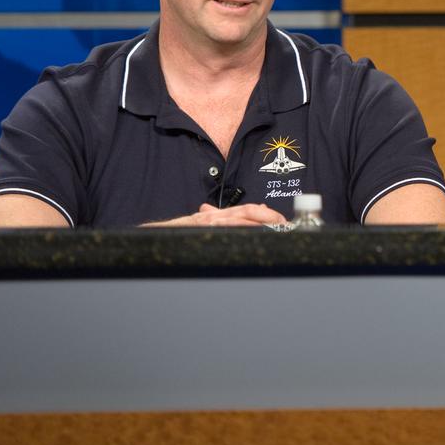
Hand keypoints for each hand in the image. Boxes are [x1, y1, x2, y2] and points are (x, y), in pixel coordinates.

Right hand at [141, 203, 289, 226]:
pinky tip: (253, 232)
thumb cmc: (181, 231)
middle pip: (250, 211)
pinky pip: (226, 228)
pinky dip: (241, 229)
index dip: (268, 213)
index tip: (282, 220)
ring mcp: (210, 222)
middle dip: (271, 217)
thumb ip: (222, 220)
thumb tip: (246, 212)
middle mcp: (217, 215)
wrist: (158, 235)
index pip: (249, 209)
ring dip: (261, 223)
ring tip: (277, 229)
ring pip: (241, 219)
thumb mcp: (203, 224)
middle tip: (286, 225)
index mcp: (220, 214)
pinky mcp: (203, 229)